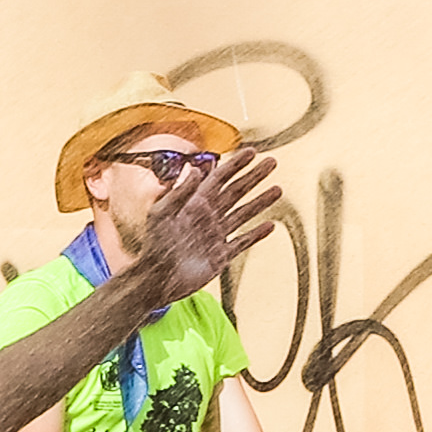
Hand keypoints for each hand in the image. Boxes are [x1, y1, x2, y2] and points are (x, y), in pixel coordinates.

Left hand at [136, 144, 284, 296]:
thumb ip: (179, 192)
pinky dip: (256, 235)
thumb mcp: (161, 213)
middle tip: (272, 162)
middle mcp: (207, 217)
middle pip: (236, 192)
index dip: (235, 165)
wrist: (156, 279)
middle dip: (254, 177)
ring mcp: (215, 236)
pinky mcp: (220, 256)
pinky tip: (269, 226)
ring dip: (260, 201)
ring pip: (243, 214)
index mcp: (194, 204)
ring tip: (278, 189)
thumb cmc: (154, 245)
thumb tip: (196, 169)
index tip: (251, 152)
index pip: (219, 178)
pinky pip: (242, 242)